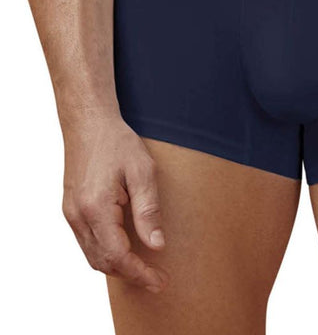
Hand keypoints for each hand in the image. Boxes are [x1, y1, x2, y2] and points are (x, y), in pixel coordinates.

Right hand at [62, 113, 168, 293]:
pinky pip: (87, 243)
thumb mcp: (142, 171)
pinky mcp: (71, 209)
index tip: (159, 281)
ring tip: (144, 268)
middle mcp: (78, 215)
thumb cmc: (117, 142)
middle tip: (157, 278)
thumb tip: (156, 245)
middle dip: (131, 274)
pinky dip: (105, 253)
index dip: (140, 273)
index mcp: (96, 207)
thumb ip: (148, 210)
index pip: (118, 255)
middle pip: (103, 262)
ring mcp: (71, 214)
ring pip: (92, 256)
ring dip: (117, 266)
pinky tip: (124, 249)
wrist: (89, 124)